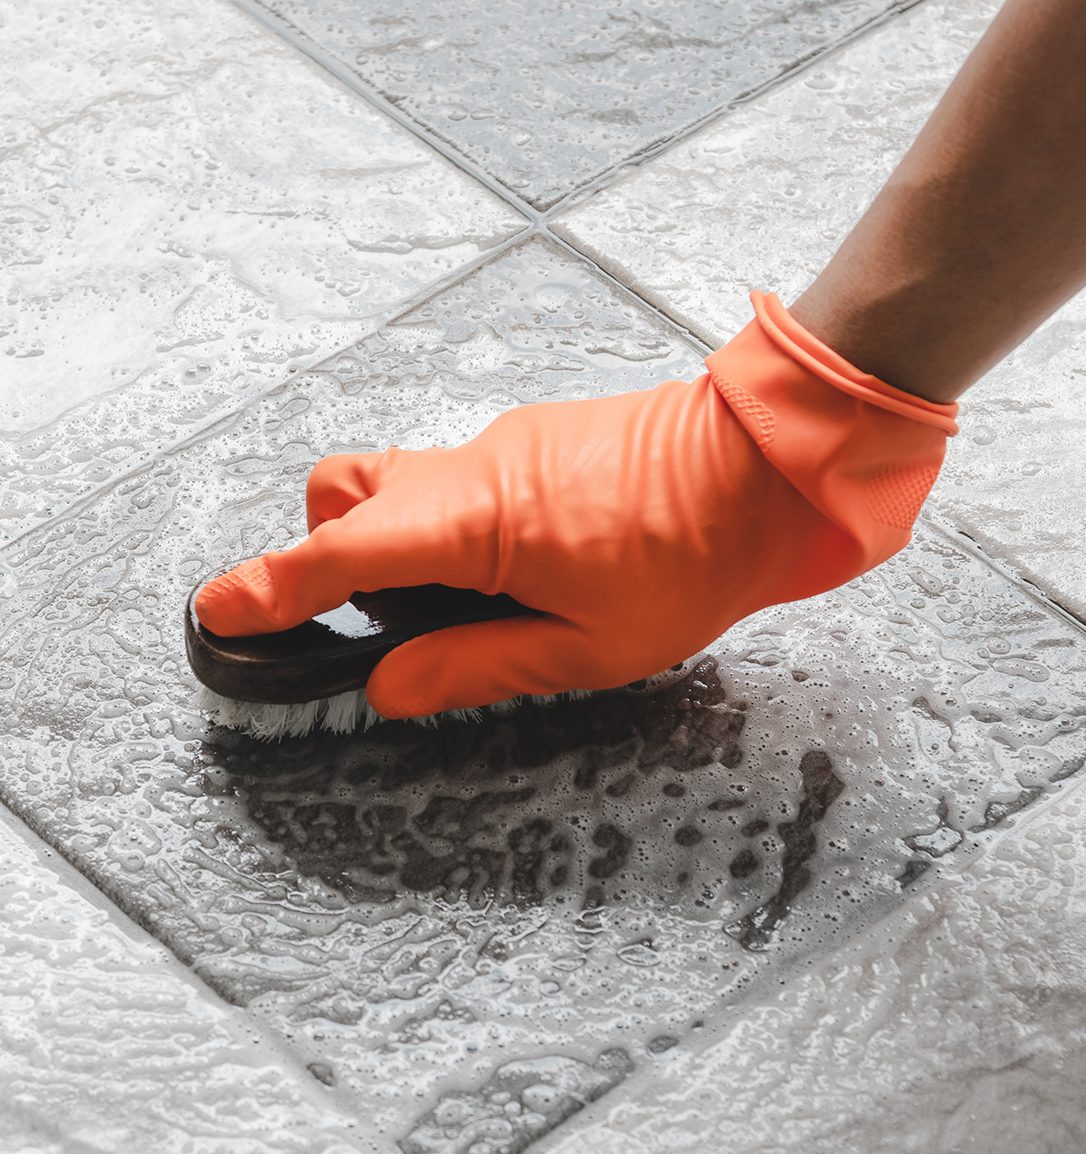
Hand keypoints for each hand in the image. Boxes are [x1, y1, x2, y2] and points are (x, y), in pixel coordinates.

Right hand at [195, 293, 956, 718]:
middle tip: (375, 618)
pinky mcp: (536, 436)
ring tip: (469, 603)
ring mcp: (504, 440)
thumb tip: (392, 685)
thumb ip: (475, 666)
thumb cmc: (692, 560)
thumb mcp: (586, 646)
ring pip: (404, 479)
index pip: (340, 554)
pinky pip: (460, 474)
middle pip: (347, 493)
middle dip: (329, 553)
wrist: (767, 469)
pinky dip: (456, 521)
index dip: (270, 586)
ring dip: (401, 539)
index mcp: (476, 523)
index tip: (219, 609)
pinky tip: (526, 566)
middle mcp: (473, 466)